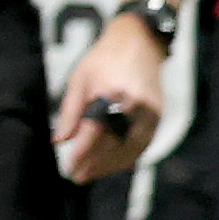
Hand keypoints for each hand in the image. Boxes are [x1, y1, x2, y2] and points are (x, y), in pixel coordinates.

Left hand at [58, 20, 172, 182]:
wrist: (139, 42)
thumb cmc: (104, 58)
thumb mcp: (79, 79)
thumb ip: (70, 112)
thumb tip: (59, 141)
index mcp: (112, 95)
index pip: (95, 134)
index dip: (81, 155)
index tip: (69, 168)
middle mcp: (135, 106)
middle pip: (115, 146)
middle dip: (96, 165)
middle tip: (78, 177)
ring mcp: (151, 112)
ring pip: (133, 149)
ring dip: (113, 165)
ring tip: (93, 173)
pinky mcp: (159, 114)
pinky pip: (144, 142)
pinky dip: (130, 155)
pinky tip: (116, 164)